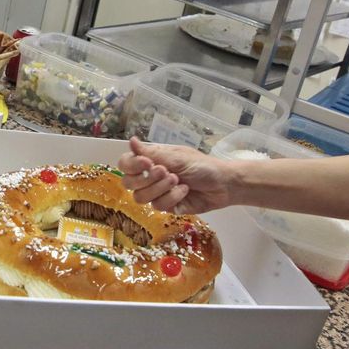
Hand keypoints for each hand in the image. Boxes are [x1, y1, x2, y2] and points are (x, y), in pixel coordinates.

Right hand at [117, 137, 233, 213]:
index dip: (131, 165)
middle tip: (166, 172)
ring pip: (141, 198)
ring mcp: (157, 194)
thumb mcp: (177, 157)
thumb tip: (131, 141)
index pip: (125, 164)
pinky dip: (173, 197)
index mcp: (150, 161)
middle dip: (147, 179)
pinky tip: (184, 191)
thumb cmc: (201, 165)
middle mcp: (150, 178)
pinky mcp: (166, 207)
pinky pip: (158, 206)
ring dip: (160, 188)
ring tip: (178, 180)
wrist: (223, 184)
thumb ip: (152, 153)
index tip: (147, 162)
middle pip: (128, 183)